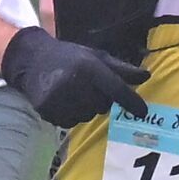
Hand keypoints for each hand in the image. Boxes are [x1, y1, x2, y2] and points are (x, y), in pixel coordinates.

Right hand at [2, 27, 149, 125]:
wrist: (32, 61)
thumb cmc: (69, 58)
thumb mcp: (95, 57)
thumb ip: (121, 69)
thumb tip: (146, 76)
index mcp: (88, 67)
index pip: (116, 88)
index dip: (131, 101)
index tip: (143, 112)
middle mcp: (74, 83)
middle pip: (102, 106)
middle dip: (100, 100)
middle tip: (87, 87)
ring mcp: (59, 99)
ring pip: (86, 116)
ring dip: (85, 108)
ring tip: (73, 92)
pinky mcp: (47, 111)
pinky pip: (70, 122)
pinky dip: (71, 115)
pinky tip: (63, 101)